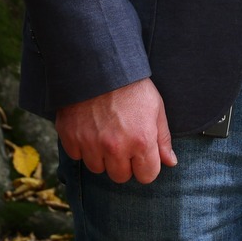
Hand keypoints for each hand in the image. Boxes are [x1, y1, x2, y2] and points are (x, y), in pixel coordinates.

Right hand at [56, 78, 177, 183]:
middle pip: (121, 177)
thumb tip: (170, 162)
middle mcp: (116, 147)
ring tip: (104, 132)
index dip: (145, 165)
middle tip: (121, 141)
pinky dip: (82, 146)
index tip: (141, 154)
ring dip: (101, 156)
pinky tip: (88, 128)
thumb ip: (163, 139)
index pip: (146, 176)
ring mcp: (91, 143)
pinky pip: (77, 156)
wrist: (98, 63)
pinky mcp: (71, 137)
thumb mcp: (156, 107)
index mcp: (141, 141)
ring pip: (97, 168)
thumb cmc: (131, 85)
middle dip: (123, 163)